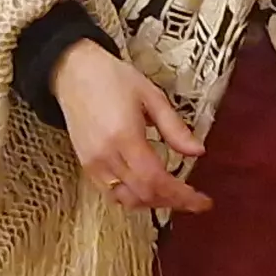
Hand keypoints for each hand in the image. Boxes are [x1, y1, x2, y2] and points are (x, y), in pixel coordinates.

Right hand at [56, 40, 207, 213]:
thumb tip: (198, 151)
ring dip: (153, 202)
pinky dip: (133, 197)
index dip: (182, 195)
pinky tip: (148, 189)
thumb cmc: (111, 79)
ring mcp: (93, 163)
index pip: (156, 180)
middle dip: (172, 201)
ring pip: (127, 199)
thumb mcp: (151, 96)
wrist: (73, 72)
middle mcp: (106, 155)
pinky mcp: (86, 165)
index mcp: (124, 137)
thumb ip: (174, 128)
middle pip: (143, 194)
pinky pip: (111, 192)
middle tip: (194, 199)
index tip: (202, 201)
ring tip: (174, 196)